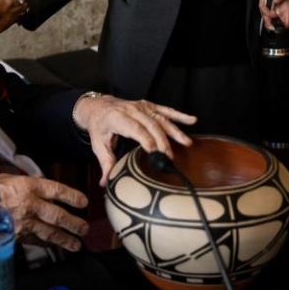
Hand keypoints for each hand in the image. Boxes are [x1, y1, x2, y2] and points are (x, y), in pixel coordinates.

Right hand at [0, 174, 88, 251]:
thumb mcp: (4, 179)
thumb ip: (23, 183)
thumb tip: (36, 186)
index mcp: (27, 186)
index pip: (56, 190)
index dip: (72, 196)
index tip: (83, 201)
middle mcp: (29, 204)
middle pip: (58, 215)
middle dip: (74, 222)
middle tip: (84, 227)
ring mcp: (23, 223)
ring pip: (50, 232)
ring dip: (65, 238)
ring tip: (76, 244)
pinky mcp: (15, 238)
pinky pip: (35, 241)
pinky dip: (46, 245)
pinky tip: (54, 248)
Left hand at [73, 95, 196, 186]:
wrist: (97, 107)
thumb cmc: (98, 127)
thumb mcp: (98, 145)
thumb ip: (105, 163)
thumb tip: (105, 183)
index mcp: (117, 118)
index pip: (135, 128)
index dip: (146, 139)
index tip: (155, 153)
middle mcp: (131, 109)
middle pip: (151, 124)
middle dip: (162, 141)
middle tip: (169, 157)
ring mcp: (141, 106)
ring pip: (160, 118)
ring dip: (174, 131)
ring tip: (186, 143)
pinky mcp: (148, 105)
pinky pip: (165, 110)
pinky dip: (179, 115)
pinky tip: (192, 120)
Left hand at [259, 0, 288, 29]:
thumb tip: (276, 0)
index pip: (286, 23)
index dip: (277, 25)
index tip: (269, 17)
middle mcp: (285, 10)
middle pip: (274, 21)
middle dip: (266, 14)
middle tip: (262, 3)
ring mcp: (281, 7)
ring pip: (269, 16)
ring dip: (263, 9)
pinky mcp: (277, 4)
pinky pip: (268, 9)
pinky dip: (264, 6)